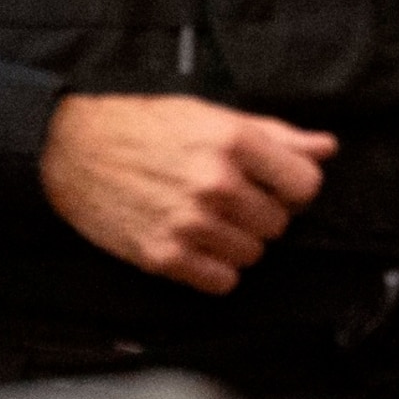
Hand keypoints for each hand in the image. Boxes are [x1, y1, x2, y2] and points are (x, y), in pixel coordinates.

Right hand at [38, 93, 336, 294]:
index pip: (306, 185)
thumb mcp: (215, 117)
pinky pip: (221, 282)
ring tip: (211, 220)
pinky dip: (215, 270)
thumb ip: (277, 135)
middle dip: (262, 213)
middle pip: (279, 223)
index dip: (294, 187)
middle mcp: (216, 184)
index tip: (276, 185)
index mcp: (235, 143)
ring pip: (253, 255)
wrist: (72, 149)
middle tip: (233, 200)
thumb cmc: (144, 127)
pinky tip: (198, 245)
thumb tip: (326, 148)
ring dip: (239, 242)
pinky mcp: (162, 256)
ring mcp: (190, 223)